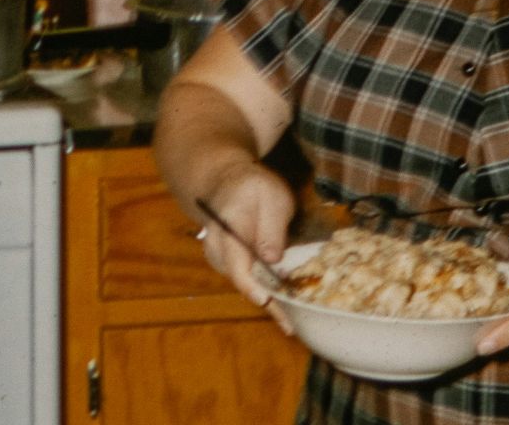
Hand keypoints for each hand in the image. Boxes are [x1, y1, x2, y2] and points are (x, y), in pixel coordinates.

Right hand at [192, 163, 296, 330]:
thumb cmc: (252, 187)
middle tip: (291, 326)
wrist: (225, 182)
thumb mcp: (271, 196)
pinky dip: (265, 292)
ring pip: (244, 284)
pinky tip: (284, 303)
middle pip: (240, 281)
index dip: (251, 286)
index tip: (266, 302)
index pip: (236, 263)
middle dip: (266, 303)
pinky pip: (246, 281)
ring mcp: (220, 258)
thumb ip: (272, 227)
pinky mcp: (228, 264)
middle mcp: (218, 248)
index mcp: (228, 228)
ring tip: (291, 321)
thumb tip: (273, 259)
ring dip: (267, 301)